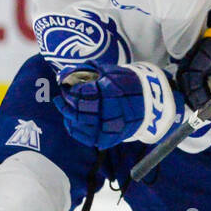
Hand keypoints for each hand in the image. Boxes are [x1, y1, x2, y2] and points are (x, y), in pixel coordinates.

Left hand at [55, 60, 179, 148]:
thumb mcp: (110, 72)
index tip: (65, 85)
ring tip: (65, 107)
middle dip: (66, 102)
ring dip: (68, 114)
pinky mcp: (105, 138)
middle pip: (77, 109)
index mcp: (109, 92)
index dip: (69, 89)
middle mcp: (107, 111)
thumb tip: (64, 74)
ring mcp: (106, 127)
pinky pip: (82, 136)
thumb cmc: (127, 85)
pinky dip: (73, 128)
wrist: (149, 105)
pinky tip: (70, 120)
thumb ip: (87, 71)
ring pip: (77, 123)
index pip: (80, 93)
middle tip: (61, 97)